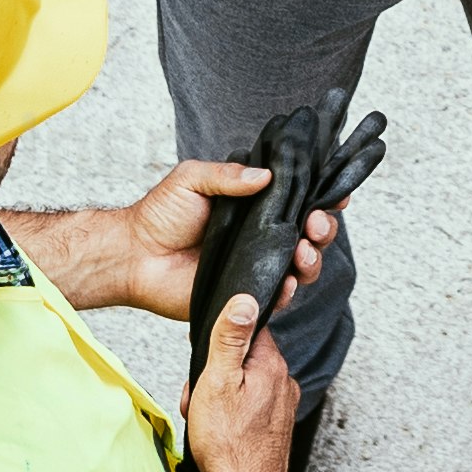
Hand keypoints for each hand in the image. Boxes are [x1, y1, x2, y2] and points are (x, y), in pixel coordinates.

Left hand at [32, 162, 337, 326]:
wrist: (134, 256)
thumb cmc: (159, 215)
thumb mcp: (192, 180)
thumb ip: (228, 175)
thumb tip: (268, 175)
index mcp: (254, 207)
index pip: (298, 201)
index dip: (322, 198)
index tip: (337, 193)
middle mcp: (261, 237)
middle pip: (309, 234)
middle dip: (323, 228)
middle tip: (317, 222)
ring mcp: (256, 267)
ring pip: (302, 266)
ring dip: (312, 257)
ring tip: (304, 249)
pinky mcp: (246, 295)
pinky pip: (278, 296)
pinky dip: (289, 289)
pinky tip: (288, 280)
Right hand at [183, 296, 306, 471]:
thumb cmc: (227, 443)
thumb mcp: (218, 379)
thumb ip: (231, 336)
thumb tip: (245, 298)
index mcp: (273, 365)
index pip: (248, 331)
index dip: (221, 345)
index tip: (207, 363)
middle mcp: (285, 384)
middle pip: (244, 361)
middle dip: (217, 376)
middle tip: (201, 400)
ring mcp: (283, 409)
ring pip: (245, 388)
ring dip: (221, 399)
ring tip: (206, 422)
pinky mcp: (276, 431)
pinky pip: (250, 411)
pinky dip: (231, 418)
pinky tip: (218, 435)